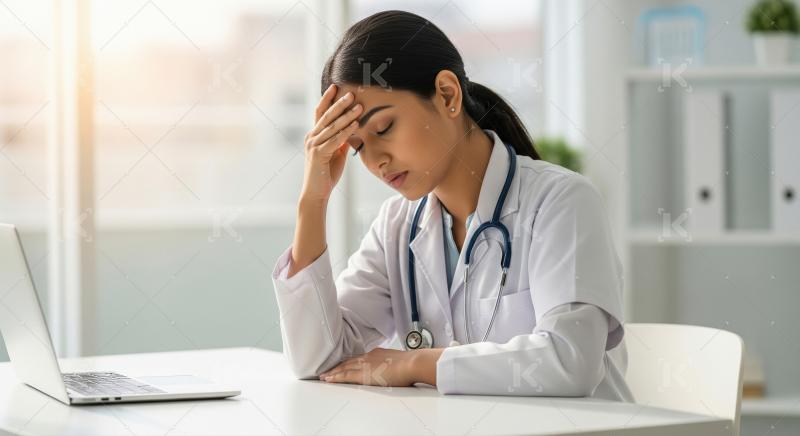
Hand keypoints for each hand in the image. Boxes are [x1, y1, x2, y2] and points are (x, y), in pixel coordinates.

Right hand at [301, 84, 363, 201]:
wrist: (316, 193)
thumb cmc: (326, 174)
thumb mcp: (336, 154)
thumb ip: (340, 141)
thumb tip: (350, 130)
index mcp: (314, 135)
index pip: (320, 113)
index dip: (327, 99)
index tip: (335, 86)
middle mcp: (311, 137)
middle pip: (326, 116)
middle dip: (339, 103)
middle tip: (351, 92)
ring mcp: (313, 145)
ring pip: (332, 126)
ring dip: (346, 115)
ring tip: (359, 106)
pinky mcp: (318, 154)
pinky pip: (335, 140)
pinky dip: (346, 131)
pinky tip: (355, 125)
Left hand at [318, 348, 425, 386]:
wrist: (411, 363)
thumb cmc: (410, 364)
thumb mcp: (399, 360)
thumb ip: (392, 363)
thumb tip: (393, 367)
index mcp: (376, 354)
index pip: (359, 358)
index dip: (349, 362)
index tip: (343, 365)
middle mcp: (368, 357)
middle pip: (349, 362)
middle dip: (338, 366)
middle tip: (328, 371)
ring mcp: (365, 364)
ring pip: (344, 368)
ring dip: (333, 372)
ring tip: (324, 376)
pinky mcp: (363, 374)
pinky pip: (345, 375)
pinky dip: (335, 377)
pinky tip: (328, 380)